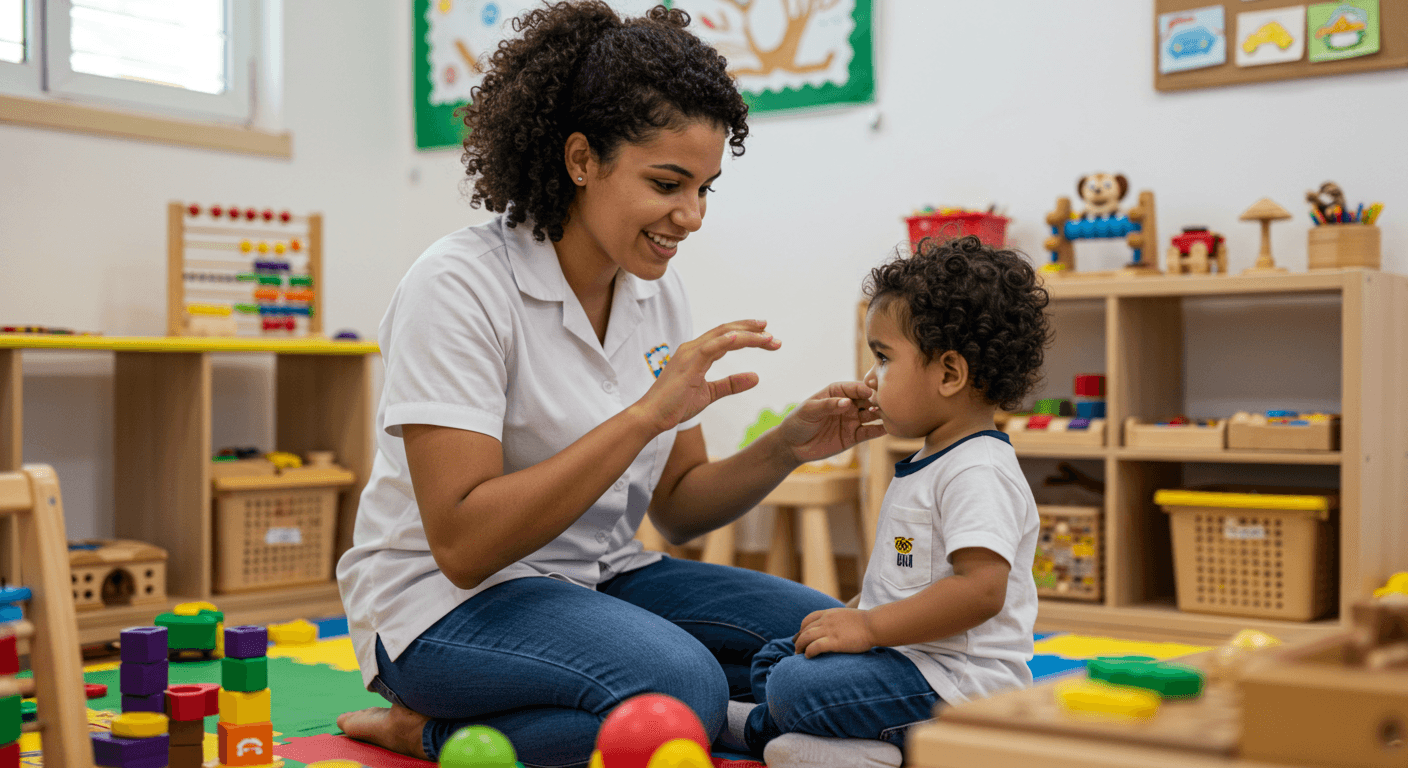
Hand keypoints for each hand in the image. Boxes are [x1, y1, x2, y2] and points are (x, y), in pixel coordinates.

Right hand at [635, 320, 780, 431]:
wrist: (652, 416)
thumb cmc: (676, 405)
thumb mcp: (710, 393)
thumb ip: (731, 384)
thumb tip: (756, 377)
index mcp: (697, 353)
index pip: (727, 337)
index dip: (748, 334)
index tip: (768, 336)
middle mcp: (693, 348)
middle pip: (727, 331)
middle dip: (752, 331)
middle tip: (773, 335)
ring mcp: (689, 354)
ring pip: (723, 336)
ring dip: (747, 335)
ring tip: (768, 337)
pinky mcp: (687, 364)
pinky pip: (709, 348)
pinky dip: (725, 341)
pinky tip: (741, 338)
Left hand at [774, 382, 885, 463]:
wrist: (792, 446)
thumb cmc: (798, 422)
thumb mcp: (809, 411)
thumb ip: (827, 405)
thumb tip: (847, 402)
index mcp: (836, 392)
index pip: (854, 387)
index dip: (863, 389)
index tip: (870, 393)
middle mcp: (848, 404)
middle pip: (867, 400)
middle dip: (876, 401)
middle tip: (884, 405)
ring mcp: (852, 420)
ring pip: (871, 415)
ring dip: (880, 415)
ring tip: (888, 416)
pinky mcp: (854, 436)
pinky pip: (869, 432)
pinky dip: (879, 430)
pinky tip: (887, 429)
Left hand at [793, 607, 876, 657]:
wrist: (874, 624)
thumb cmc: (866, 623)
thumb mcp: (847, 616)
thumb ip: (838, 621)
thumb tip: (838, 629)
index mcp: (830, 613)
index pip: (809, 619)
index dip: (802, 628)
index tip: (802, 636)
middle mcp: (826, 620)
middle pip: (805, 629)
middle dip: (799, 639)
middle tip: (797, 649)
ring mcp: (829, 630)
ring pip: (806, 637)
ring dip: (799, 646)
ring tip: (799, 654)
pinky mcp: (834, 642)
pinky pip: (815, 647)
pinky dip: (808, 652)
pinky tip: (808, 656)